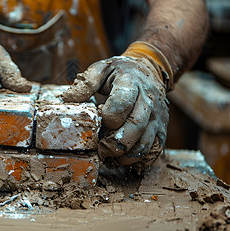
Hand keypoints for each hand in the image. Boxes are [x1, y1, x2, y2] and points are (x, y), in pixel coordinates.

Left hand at [62, 42, 172, 170]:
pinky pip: (154, 151)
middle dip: (115, 143)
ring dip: (126, 156)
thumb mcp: (102, 69)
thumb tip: (68, 99)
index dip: (108, 116)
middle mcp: (148, 101)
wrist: (150, 71)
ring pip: (146, 143)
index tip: (99, 121)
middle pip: (136, 126)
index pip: (122, 102)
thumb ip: (86, 83)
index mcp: (130, 83)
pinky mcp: (161, 129)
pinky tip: (124, 160)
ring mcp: (157, 117)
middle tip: (101, 150)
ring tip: (110, 157)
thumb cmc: (120, 73)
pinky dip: (139, 161)